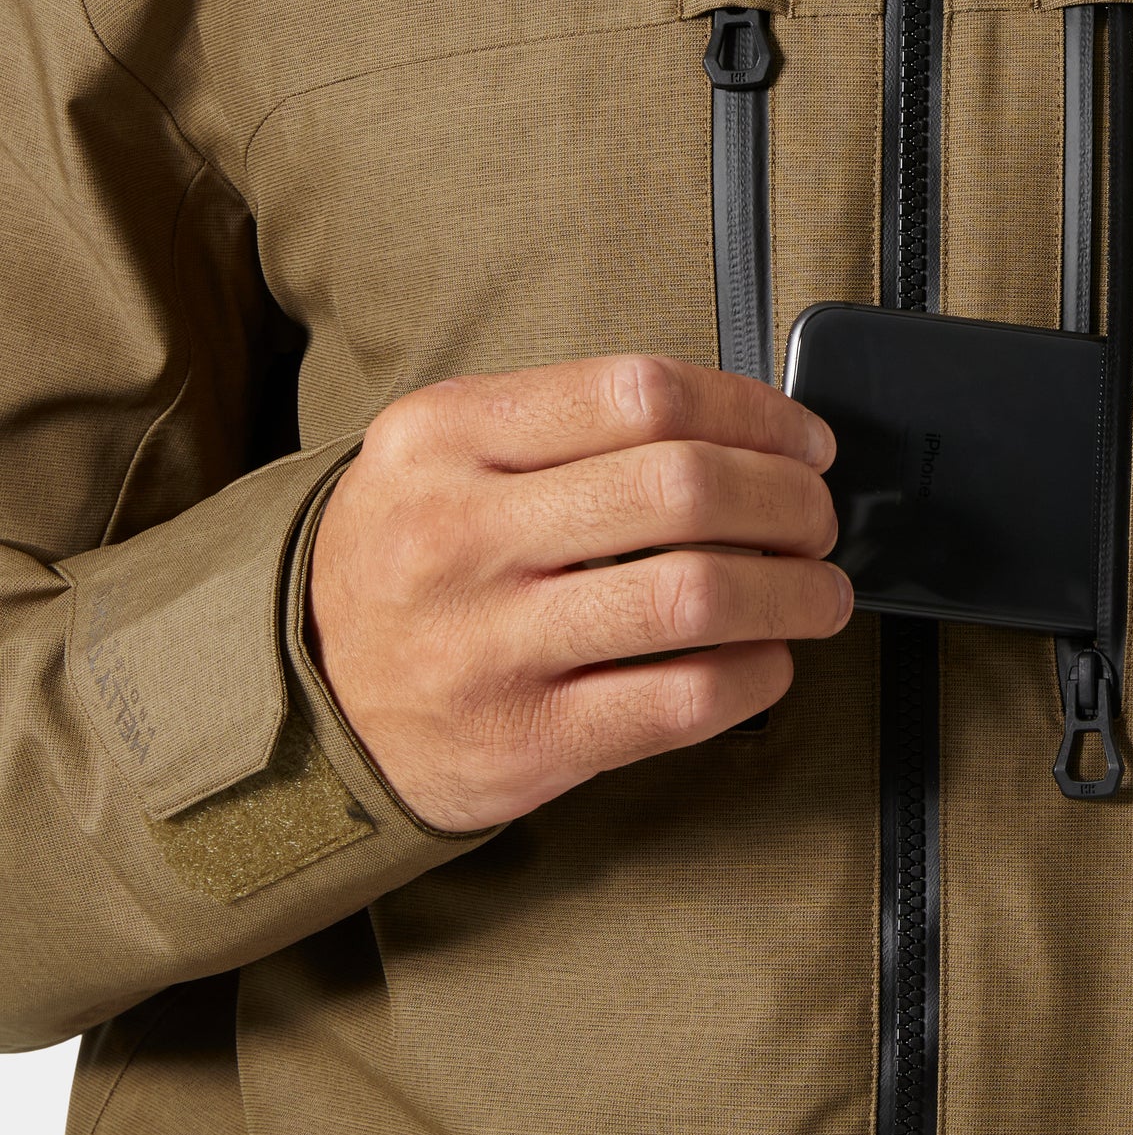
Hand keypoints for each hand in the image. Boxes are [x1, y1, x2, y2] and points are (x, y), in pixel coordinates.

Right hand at [307, 355, 846, 831]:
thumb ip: (575, 425)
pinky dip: (756, 674)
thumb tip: (751, 431)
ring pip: (695, 594)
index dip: (754, 412)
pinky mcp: (524, 740)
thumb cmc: (415, 556)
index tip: (804, 441)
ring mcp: (489, 643)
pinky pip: (682, 701)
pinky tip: (768, 659)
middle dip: (788, 500)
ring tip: (820, 592)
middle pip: (682, 486)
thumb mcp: (448, 451)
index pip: (640, 393)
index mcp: (446, 435)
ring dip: (792, 590)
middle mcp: (460, 533)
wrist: (310, 699)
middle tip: (817, 518)